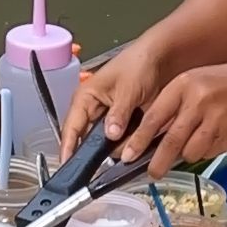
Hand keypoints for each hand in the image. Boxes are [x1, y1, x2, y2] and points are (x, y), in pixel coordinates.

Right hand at [67, 34, 178, 157]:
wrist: (160, 60)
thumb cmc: (138, 65)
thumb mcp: (128, 89)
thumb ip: (118, 113)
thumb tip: (110, 134)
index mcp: (85, 99)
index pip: (71, 128)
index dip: (67, 147)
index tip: (66, 165)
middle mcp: (93, 113)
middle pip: (88, 142)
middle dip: (101, 150)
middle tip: (118, 148)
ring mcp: (107, 122)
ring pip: (107, 146)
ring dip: (121, 146)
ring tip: (137, 131)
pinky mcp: (122, 127)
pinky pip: (122, 144)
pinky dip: (130, 143)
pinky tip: (141, 136)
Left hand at [112, 57, 226, 172]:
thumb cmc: (218, 84)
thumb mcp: (189, 84)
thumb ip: (169, 107)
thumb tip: (146, 139)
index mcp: (183, 86)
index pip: (154, 118)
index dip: (139, 140)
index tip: (128, 155)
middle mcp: (200, 102)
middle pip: (172, 141)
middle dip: (158, 162)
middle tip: (152, 173)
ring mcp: (217, 119)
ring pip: (191, 152)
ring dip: (186, 155)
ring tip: (192, 143)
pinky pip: (209, 153)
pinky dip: (204, 152)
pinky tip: (210, 137)